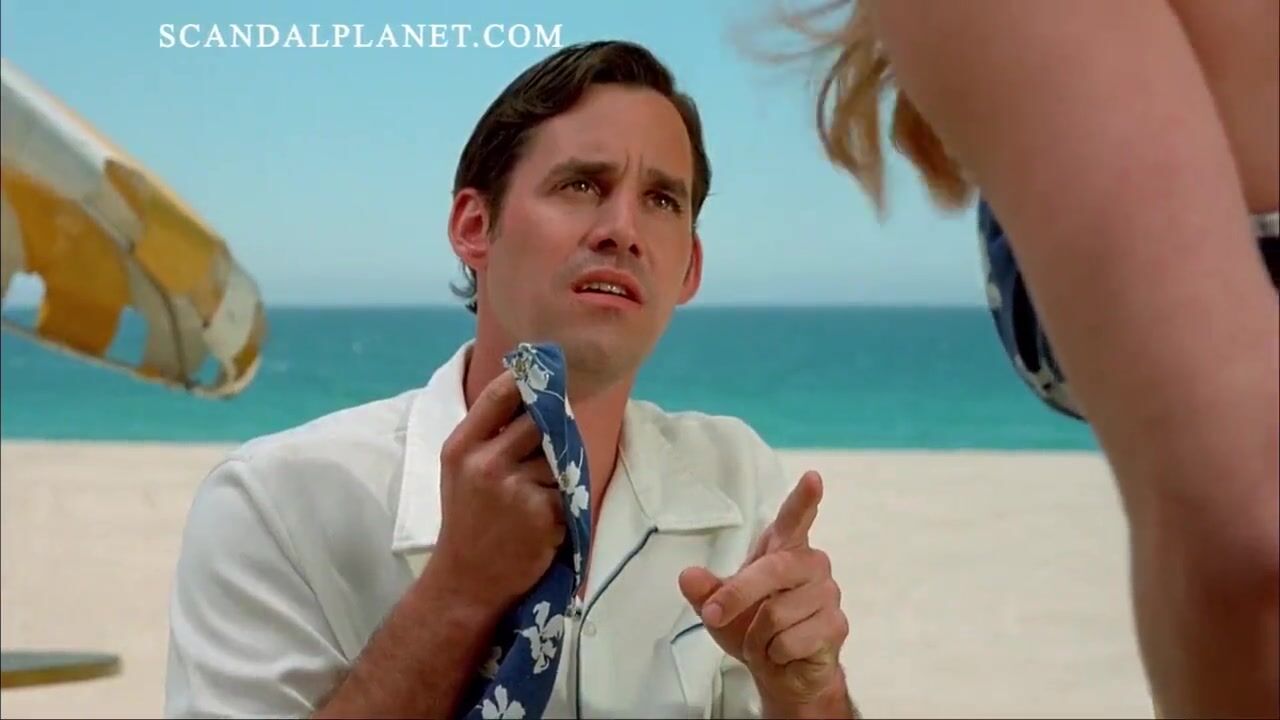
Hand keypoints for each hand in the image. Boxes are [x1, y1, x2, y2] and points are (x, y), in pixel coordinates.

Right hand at [432, 369, 564, 613]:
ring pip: (559, 456)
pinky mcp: (543, 512)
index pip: (499, 396)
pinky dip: (565, 502)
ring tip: (541, 494)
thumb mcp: (461, 472)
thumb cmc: (467, 522)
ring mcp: (515, 488)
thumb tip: (533, 397)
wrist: (467, 582)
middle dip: (554, 428)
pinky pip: (569, 490)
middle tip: (556, 441)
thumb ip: (489, 437)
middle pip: (540, 420)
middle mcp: (486, 463)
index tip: (548, 375)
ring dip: (560, 470)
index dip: (527, 381)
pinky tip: (547, 520)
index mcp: (462, 447)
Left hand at [679, 471, 848, 708]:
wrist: (783, 672)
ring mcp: (828, 594)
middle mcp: (811, 565)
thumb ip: (705, 590)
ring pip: (777, 613)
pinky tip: (782, 652)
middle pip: (773, 570)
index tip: (813, 477)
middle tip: (714, 615)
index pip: (796, 519)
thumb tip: (687, 576)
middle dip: (738, 595)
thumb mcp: (717, 608)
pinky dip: (773, 653)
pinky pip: (789, 641)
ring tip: (764, 639)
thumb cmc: (752, 627)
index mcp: (784, 549)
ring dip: (757, 635)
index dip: (804, 498)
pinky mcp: (835, 626)